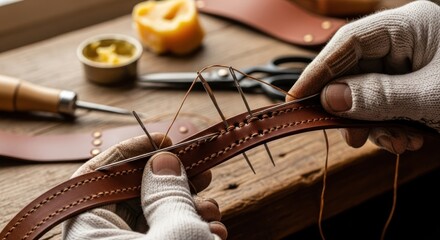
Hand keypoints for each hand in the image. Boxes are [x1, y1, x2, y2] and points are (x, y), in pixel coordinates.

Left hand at [62, 133, 226, 239]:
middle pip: (133, 193)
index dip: (131, 150)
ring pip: (154, 214)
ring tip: (211, 206)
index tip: (163, 139)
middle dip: (173, 179)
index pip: (96, 175)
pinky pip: (164, 232)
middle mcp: (104, 238)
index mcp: (90, 232)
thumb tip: (165, 160)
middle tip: (199, 167)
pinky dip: (190, 226)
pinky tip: (212, 229)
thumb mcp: (175, 232)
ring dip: (189, 206)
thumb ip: (168, 192)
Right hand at [287, 1, 439, 153]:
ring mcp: (409, 64)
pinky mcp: (414, 84)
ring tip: (398, 143)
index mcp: (410, 26)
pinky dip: (389, 126)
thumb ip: (378, 96)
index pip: (348, 42)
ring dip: (374, 124)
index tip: (297, 98)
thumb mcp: (432, 96)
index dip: (318, 70)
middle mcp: (405, 41)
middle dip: (352, 108)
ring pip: (367, 93)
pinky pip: (385, 104)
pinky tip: (407, 139)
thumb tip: (331, 98)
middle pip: (355, 71)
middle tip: (352, 136)